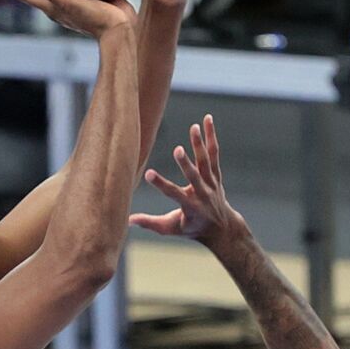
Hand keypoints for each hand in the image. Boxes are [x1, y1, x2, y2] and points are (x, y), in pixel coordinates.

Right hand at [131, 113, 240, 246]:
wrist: (221, 227)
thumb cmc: (191, 228)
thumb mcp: (170, 228)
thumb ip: (150, 223)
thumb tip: (128, 220)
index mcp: (190, 207)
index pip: (173, 194)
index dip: (160, 184)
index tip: (148, 174)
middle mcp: (203, 193)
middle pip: (194, 177)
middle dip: (185, 164)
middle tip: (177, 150)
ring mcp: (211, 182)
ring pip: (205, 161)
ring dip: (199, 144)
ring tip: (194, 127)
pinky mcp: (215, 173)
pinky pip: (213, 153)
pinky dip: (211, 137)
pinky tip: (207, 119)